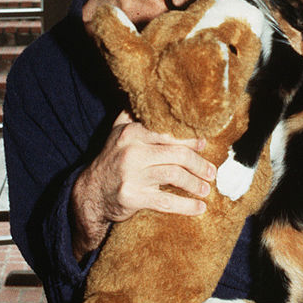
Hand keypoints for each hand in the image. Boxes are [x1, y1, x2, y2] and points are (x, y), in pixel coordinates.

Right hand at [70, 111, 216, 258]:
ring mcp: (132, 175)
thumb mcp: (117, 133)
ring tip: (205, 188)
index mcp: (132, 133)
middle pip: (177, 155)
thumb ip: (134, 115)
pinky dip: (186, 205)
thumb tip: (154, 95)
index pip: (169, 133)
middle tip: (211, 172)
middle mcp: (132, 152)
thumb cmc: (112, 160)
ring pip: (174, 176)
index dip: (191, 140)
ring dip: (195, 184)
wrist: (91, 192)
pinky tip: (199, 207)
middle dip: (198, 164)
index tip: (205, 145)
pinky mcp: (133, 197)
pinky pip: (166, 202)